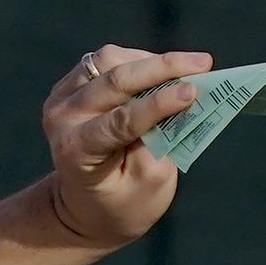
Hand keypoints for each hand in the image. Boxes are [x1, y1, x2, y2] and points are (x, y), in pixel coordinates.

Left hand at [39, 44, 210, 247]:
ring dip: (149, 61)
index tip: (194, 92)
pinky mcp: (70, 86)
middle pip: (113, 80)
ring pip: (108, 61)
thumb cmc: (123, 202)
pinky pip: (105, 61)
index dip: (159, 104)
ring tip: (183, 69)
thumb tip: (183, 100)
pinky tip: (160, 72)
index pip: (120, 120)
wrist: (85, 203)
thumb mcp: (151, 184)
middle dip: (162, 68)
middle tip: (204, 62)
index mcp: (78, 150)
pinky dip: (137, 61)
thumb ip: (164, 142)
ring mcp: (62, 98)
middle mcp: (63, 118)